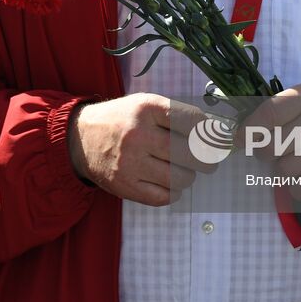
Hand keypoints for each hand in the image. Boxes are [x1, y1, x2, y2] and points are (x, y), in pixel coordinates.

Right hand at [68, 93, 212, 205]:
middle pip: (193, 154)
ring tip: (181, 167)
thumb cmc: (123, 119)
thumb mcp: (147, 104)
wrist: (81, 139)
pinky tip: (167, 180)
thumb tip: (219, 131)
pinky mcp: (125, 186)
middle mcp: (138, 135)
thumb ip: (181, 115)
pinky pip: (165, 196)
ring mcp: (130, 163)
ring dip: (189, 175)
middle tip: (209, 158)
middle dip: (208, 158)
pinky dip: (173, 191)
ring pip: (182, 178)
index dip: (213, 132)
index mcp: (147, 109)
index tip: (219, 137)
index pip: (194, 122)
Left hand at [244, 83, 300, 197]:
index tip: (239, 140)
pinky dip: (296, 187)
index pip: (270, 113)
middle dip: (264, 153)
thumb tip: (240, 135)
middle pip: (273, 146)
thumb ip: (275, 112)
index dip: (248, 130)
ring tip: (296, 160)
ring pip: (285, 170)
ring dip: (283, 169)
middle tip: (271, 152)